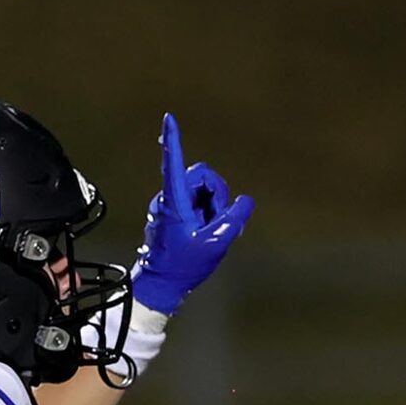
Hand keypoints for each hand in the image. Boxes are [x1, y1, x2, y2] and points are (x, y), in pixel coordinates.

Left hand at [129, 113, 254, 315]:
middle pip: (202, 176)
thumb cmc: (182, 266)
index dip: (174, 139)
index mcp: (174, 201)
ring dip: (213, 207)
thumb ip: (234, 219)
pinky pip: (197, 203)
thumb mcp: (216, 243)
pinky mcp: (174, 215)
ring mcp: (171, 206)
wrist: (160, 286)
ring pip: (202, 191)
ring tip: (209, 232)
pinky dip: (207, 214)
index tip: (169, 118)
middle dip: (216, 194)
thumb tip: (245, 201)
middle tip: (218, 221)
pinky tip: (206, 234)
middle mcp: (169, 198)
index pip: (174, 163)